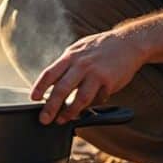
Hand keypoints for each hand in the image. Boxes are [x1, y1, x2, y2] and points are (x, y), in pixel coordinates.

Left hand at [30, 29, 145, 124]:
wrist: (129, 42)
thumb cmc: (101, 47)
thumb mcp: (79, 49)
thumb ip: (67, 64)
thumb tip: (52, 82)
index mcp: (71, 56)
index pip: (50, 73)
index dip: (39, 86)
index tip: (33, 99)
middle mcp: (81, 64)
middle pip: (61, 88)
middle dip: (51, 106)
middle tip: (44, 119)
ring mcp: (96, 73)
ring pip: (80, 97)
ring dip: (70, 112)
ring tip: (63, 120)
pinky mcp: (109, 82)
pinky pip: (97, 98)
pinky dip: (91, 105)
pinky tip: (86, 108)